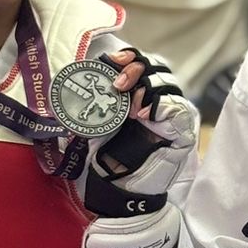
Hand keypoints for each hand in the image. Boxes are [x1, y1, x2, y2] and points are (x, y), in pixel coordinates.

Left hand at [82, 48, 199, 217]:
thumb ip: (90, 105)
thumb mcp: (95, 124)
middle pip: (156, 67)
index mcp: (137, 93)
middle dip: (136, 68)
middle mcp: (156, 100)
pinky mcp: (182, 131)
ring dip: (146, 87)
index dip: (128, 56)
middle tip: (118, 85)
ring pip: (167, 83)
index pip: (141, 62)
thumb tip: (65, 89)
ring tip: (129, 107)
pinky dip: (159, 105)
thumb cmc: (107, 158)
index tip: (110, 61)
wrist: (119, 191)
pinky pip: (177, 108)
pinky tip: (143, 115)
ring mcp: (171, 114)